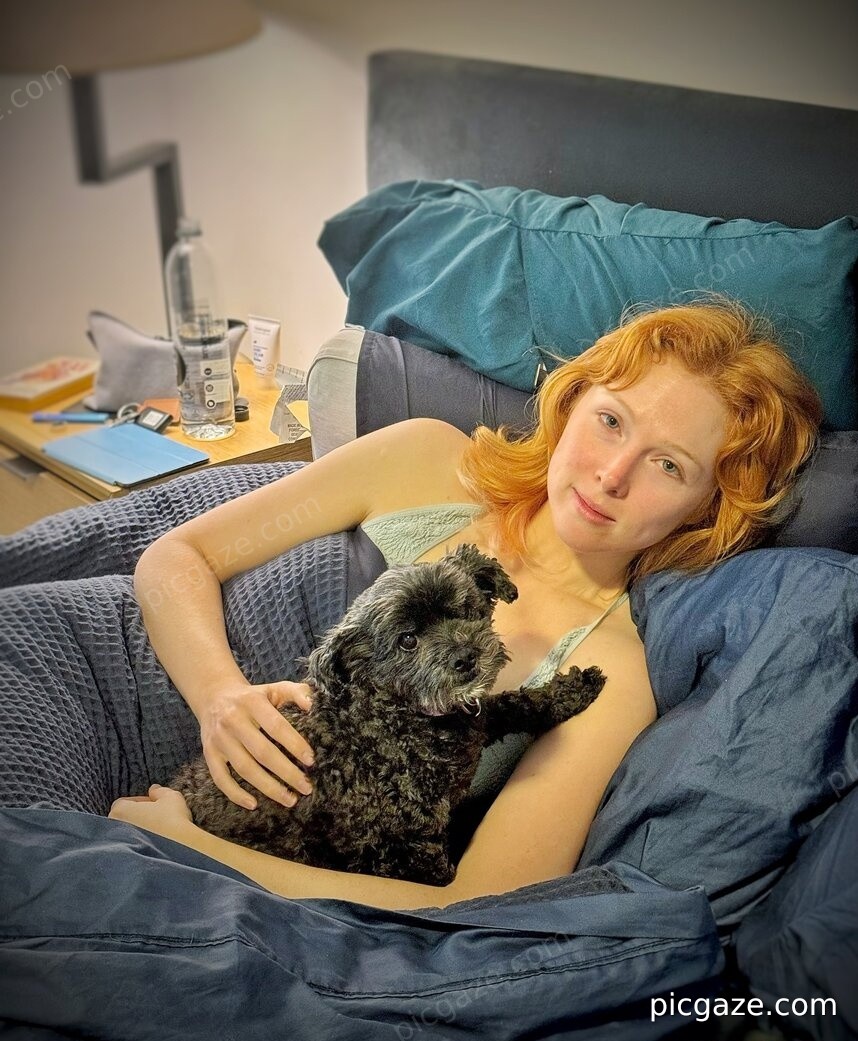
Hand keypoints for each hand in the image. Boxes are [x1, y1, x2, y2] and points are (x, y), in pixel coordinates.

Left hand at [109, 785, 194, 842]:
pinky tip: (158, 846)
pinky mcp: (127, 860)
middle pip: (125, 819)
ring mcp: (119, 846)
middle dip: (139, 817)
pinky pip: (133, 850)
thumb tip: (153, 789)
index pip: (125, 802)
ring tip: (160, 833)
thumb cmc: (172, 820)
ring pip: (128, 836)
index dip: (142, 801)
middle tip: (158, 817)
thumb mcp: (170, 797)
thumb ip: (159, 791)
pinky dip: (142, 847)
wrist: (178, 850)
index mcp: (120, 810)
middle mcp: (114, 828)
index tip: (155, 804)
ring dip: (141, 833)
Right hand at [197, 680, 314, 809]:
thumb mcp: (274, 687)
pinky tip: (254, 804)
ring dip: (268, 787)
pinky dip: (236, 794)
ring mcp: (219, 739)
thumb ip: (297, 692)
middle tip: (306, 787)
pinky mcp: (209, 753)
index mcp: (252, 702)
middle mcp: (233, 720)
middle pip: (262, 752)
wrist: (214, 696)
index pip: (277, 726)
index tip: (311, 761)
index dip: (295, 744)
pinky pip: (220, 779)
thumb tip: (312, 705)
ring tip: (290, 799)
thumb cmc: (253, 697)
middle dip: (287, 772)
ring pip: (244, 768)